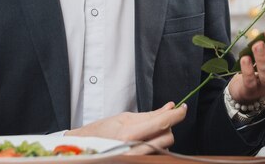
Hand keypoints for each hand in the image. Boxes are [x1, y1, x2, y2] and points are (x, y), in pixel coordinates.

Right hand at [65, 102, 186, 154]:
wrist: (81, 150)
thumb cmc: (100, 132)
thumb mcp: (123, 118)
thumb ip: (150, 115)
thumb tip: (171, 107)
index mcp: (128, 135)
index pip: (162, 123)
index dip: (177, 115)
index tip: (183, 108)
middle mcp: (133, 150)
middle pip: (168, 137)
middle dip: (166, 127)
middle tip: (155, 122)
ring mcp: (135, 159)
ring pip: (164, 147)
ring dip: (160, 138)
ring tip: (145, 135)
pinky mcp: (136, 162)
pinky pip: (156, 155)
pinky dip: (155, 147)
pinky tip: (146, 143)